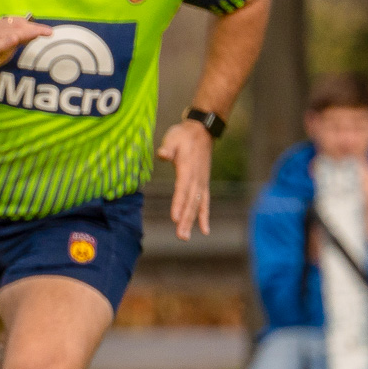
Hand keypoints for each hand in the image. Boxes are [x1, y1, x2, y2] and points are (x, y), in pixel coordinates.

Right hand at [0, 15, 53, 81]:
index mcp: (1, 24)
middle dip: (33, 29)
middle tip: (48, 32)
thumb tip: (36, 33)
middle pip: (18, 26)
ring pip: (10, 33)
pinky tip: (14, 40)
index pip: (20, 22)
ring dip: (25, 32)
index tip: (48, 30)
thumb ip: (19, 38)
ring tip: (38, 32)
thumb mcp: (6, 43)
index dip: (35, 25)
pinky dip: (6, 42)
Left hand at [156, 118, 212, 239]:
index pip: (182, 190)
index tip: (175, 218)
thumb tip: (162, 154)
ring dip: (192, 222)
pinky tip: (205, 230)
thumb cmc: (183, 135)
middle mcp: (196, 179)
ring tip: (185, 237)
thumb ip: (168, 148)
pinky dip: (204, 216)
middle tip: (181, 236)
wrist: (201, 131)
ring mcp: (201, 182)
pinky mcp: (203, 184)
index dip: (179, 204)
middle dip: (186, 220)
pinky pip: (204, 203)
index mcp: (188, 169)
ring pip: (197, 205)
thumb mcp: (173, 138)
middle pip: (190, 202)